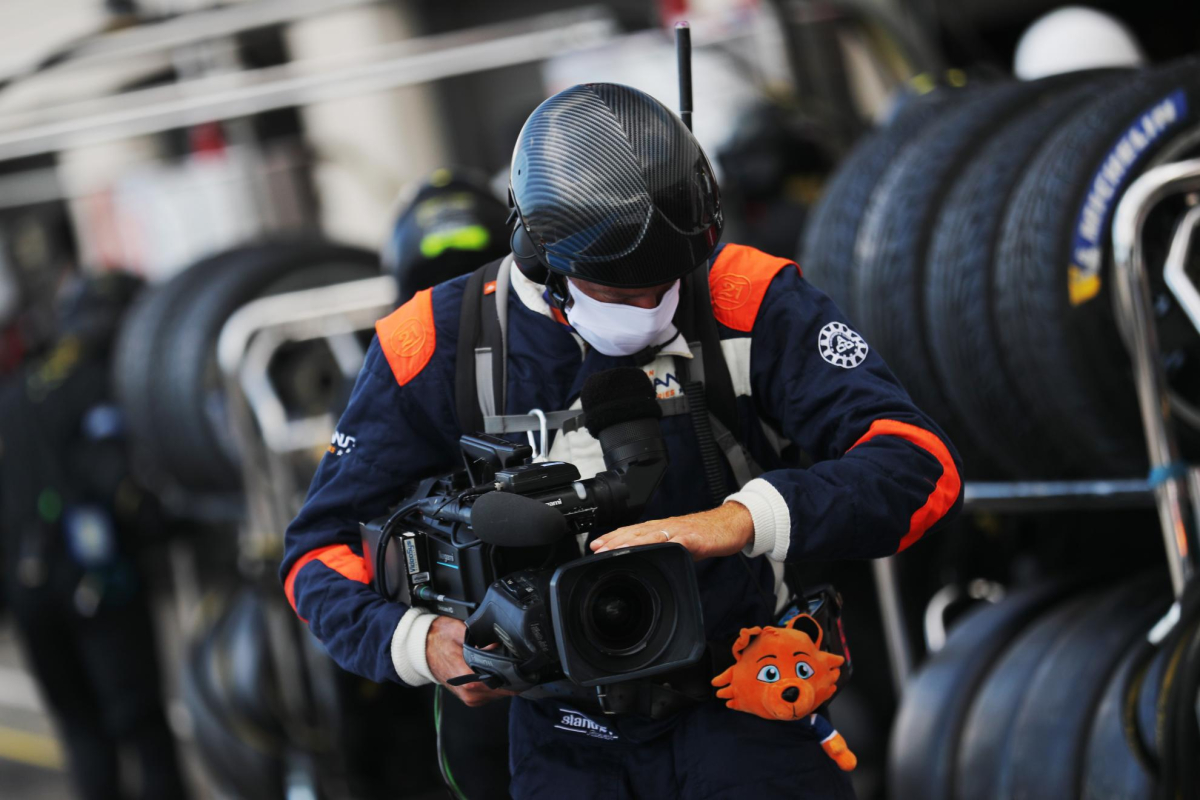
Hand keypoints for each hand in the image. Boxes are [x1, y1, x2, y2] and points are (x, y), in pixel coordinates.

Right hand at [425, 615, 515, 706]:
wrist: (421, 649)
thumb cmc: (438, 639)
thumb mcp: (463, 631)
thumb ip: (485, 639)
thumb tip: (503, 643)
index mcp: (469, 679)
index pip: (504, 684)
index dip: (517, 673)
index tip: (524, 663)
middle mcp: (469, 692)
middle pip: (505, 690)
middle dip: (512, 674)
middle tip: (512, 658)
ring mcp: (469, 697)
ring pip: (499, 693)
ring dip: (504, 679)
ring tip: (499, 662)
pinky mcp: (469, 697)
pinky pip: (491, 693)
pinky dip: (495, 682)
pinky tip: (491, 669)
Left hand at [589, 502, 754, 560]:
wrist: (726, 526)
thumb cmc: (701, 536)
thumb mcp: (675, 544)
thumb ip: (658, 551)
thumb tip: (640, 563)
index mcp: (658, 529)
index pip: (630, 532)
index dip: (612, 539)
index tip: (595, 547)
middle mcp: (664, 527)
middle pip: (635, 533)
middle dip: (615, 541)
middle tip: (598, 549)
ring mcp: (677, 532)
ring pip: (650, 536)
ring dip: (631, 542)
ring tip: (616, 549)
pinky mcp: (691, 539)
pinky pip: (675, 542)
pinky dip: (662, 545)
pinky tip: (652, 549)